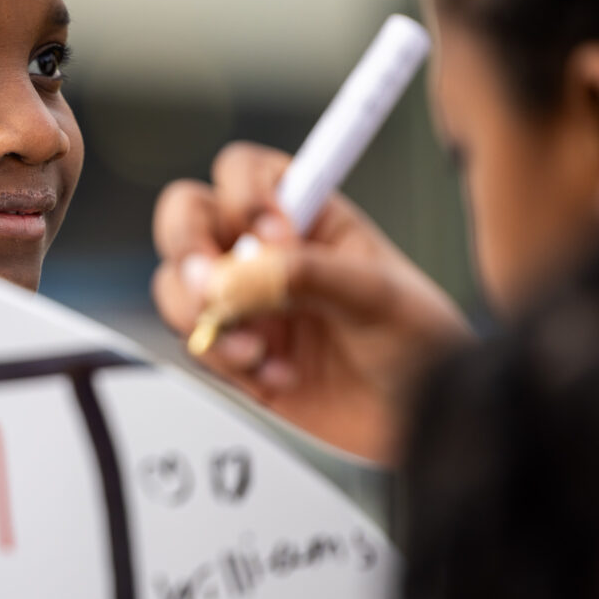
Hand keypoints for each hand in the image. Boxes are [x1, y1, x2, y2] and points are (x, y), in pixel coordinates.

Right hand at [152, 142, 470, 462]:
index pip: (244, 171)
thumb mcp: (378, 296)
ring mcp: (243, 300)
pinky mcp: (231, 351)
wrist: (420, 427)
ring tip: (254, 344)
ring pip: (178, 280)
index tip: (271, 235)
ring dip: (202, 310)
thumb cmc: (419, 347)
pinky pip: (195, 340)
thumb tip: (242, 271)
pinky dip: (224, 357)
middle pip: (187, 215)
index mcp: (306, 215)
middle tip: (212, 281)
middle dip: (188, 244)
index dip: (243, 194)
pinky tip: (274, 372)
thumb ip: (310, 274)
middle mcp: (264, 251)